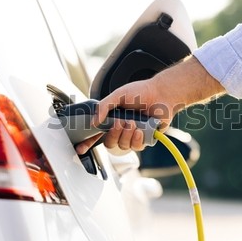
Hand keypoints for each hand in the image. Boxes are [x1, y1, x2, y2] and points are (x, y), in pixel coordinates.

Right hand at [75, 56, 224, 153]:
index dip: (88, 143)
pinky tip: (140, 129)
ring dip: (126, 134)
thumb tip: (94, 122)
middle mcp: (121, 129)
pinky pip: (136, 147)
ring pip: (122, 146)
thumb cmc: (141, 92)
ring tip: (133, 122)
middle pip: (109, 143)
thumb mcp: (118, 95)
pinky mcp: (145, 139)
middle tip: (120, 122)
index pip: (97, 134)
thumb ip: (103, 106)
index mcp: (112, 119)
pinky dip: (136, 138)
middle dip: (113, 134)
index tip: (80, 148)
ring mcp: (133, 135)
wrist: (161, 94)